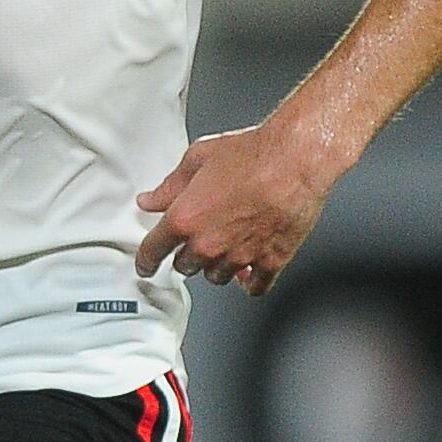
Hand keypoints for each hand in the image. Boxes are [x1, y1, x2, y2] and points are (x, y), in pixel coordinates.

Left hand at [136, 120, 351, 292]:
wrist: (295, 159)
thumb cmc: (251, 154)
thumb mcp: (198, 159)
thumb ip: (170, 186)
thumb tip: (150, 200)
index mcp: (185, 219)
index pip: (153, 251)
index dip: (145, 261)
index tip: (146, 266)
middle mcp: (208, 244)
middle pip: (185, 266)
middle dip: (188, 254)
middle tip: (200, 237)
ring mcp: (239, 257)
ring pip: (217, 277)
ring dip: (218, 265)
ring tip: (229, 244)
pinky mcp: (270, 262)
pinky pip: (254, 287)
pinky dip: (250, 281)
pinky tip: (250, 271)